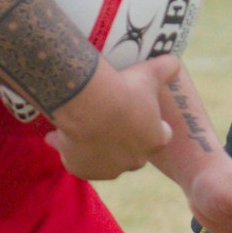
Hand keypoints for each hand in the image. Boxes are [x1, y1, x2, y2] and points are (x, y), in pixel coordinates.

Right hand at [45, 53, 177, 179]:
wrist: (90, 105)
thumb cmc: (124, 89)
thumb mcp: (149, 73)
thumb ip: (167, 68)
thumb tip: (175, 60)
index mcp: (155, 140)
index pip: (160, 136)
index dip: (151, 125)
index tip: (138, 113)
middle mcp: (134, 161)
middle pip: (131, 152)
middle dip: (121, 138)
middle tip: (106, 117)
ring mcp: (108, 169)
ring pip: (100, 158)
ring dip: (93, 146)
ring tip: (78, 126)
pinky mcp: (82, 171)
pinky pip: (74, 161)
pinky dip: (67, 149)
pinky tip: (56, 135)